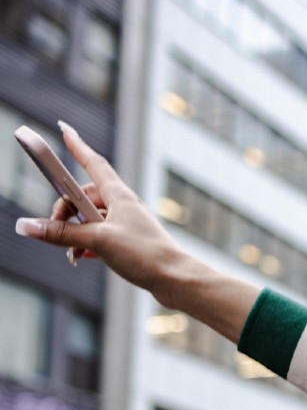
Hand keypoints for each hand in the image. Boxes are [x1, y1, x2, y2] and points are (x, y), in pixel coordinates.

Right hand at [13, 123, 195, 304]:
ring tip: (73, 252)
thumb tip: (28, 225)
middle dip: (65, 212)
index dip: (77, 147)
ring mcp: (127, 224)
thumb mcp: (97, 240)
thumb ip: (61, 233)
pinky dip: (87, 244)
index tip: (65, 129)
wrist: (176, 280)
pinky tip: (82, 257)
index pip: (93, 163)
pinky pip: (100, 237)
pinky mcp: (129, 243)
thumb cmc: (144, 254)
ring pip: (90, 220)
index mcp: (118, 195)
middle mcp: (123, 206)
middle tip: (57, 230)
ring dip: (74, 233)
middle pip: (84, 197)